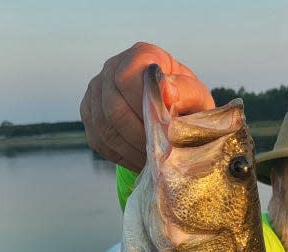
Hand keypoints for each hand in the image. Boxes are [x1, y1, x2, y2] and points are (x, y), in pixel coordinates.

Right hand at [79, 42, 214, 170]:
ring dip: (131, 150)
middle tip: (161, 155)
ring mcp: (96, 91)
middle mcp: (112, 67)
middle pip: (113, 108)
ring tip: (153, 160)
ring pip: (104, 127)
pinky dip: (121, 155)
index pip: (126, 80)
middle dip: (139, 137)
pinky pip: (99, 140)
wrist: (174, 115)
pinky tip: (141, 159)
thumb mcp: (198, 99)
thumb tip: (167, 92)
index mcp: (141, 56)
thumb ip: (187, 93)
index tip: (165, 131)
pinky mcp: (89, 114)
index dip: (143, 110)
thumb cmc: (188, 106)